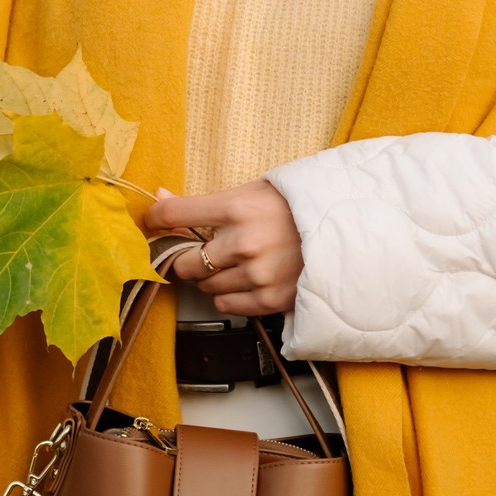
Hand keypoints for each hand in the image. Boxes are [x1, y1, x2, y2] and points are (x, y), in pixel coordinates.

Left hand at [142, 179, 303, 317]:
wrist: (342, 231)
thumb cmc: (293, 207)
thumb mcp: (251, 190)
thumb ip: (205, 201)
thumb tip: (159, 198)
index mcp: (237, 208)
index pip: (176, 214)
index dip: (156, 219)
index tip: (153, 222)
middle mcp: (242, 243)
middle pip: (184, 262)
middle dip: (186, 258)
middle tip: (200, 251)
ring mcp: (256, 274)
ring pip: (205, 286)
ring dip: (211, 277)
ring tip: (232, 263)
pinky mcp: (269, 298)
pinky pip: (226, 305)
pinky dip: (228, 296)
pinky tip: (243, 280)